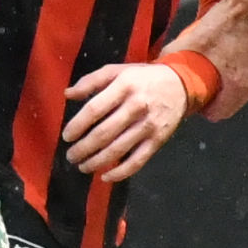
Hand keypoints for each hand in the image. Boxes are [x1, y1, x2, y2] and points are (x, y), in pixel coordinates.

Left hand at [61, 62, 187, 180]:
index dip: (77, 126)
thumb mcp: (117, 71)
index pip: (94, 110)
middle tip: (71, 156)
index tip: (67, 136)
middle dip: (83, 149)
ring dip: (96, 162)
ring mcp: (149, 126)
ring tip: (82, 166)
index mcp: (123, 86)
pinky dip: (120, 172)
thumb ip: (91, 81)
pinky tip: (105, 176)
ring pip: (118, 150)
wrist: (180, 84)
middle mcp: (136, 107)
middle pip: (104, 133)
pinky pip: (137, 161)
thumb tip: (68, 94)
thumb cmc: (142, 78)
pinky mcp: (158, 140)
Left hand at [177, 0, 247, 120]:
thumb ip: (171, 56)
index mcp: (240, 84)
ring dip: (227, 83)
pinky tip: (226, 55)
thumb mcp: (191, 41)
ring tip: (212, 69)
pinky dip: (239, 69)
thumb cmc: (224, 20)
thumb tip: (155, 64)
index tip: (192, 98)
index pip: (219, 114)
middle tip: (198, 83)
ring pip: (243, 87)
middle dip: (214, 96)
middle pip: (231, 101)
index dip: (202, 108)